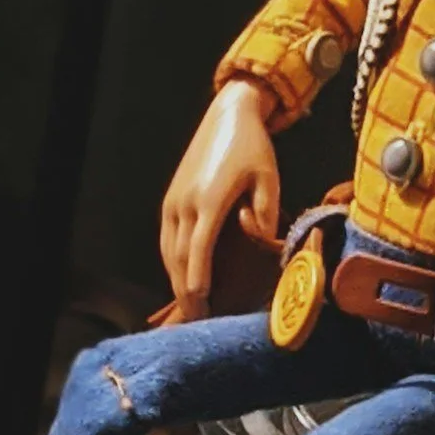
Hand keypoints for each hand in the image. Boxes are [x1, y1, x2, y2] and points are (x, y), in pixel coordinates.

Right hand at [159, 80, 280, 319]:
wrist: (228, 115)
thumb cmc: (253, 147)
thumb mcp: (269, 177)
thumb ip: (265, 212)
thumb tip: (262, 242)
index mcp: (210, 199)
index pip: (199, 248)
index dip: (197, 277)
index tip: (199, 300)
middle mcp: (185, 202)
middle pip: (179, 256)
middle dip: (185, 289)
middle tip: (196, 318)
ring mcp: (173, 201)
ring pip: (167, 250)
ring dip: (175, 278)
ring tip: (188, 306)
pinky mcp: (170, 198)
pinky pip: (166, 238)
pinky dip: (171, 261)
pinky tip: (180, 276)